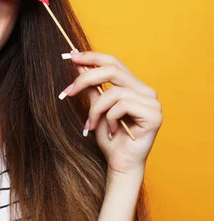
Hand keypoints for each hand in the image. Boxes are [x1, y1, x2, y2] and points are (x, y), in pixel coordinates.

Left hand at [59, 51, 162, 176]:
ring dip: (96, 110)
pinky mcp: (154, 114)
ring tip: (92, 124)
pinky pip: (121, 105)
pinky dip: (109, 118)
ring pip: (114, 92)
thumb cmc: (109, 138)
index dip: (92, 57)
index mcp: (134, 86)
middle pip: (112, 70)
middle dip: (86, 79)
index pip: (113, 63)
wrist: (120, 164)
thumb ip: (92, 88)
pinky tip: (113, 131)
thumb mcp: (96, 109)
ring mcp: (152, 102)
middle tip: (68, 91)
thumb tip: (80, 66)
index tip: (71, 56)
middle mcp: (146, 91)